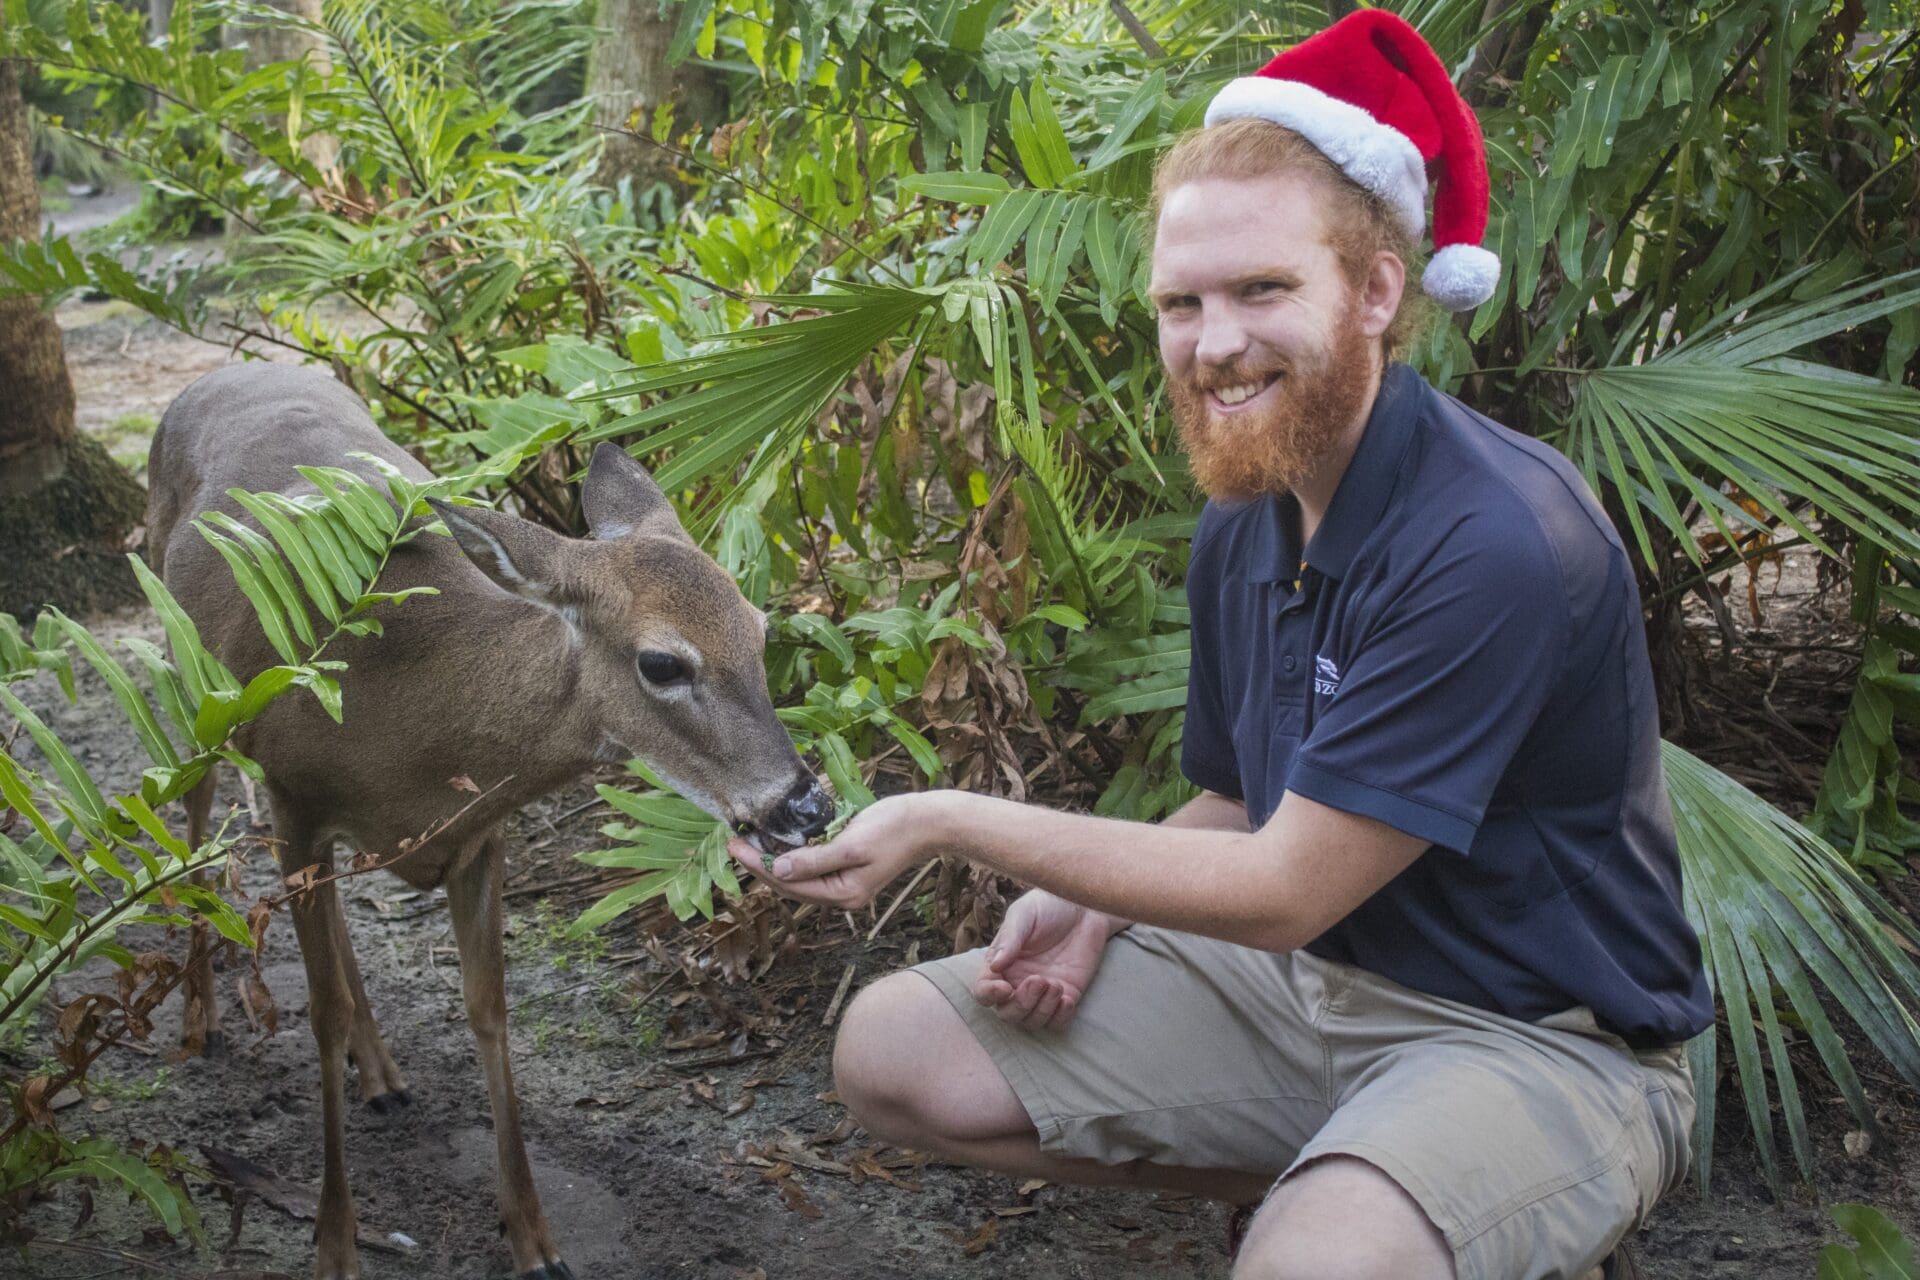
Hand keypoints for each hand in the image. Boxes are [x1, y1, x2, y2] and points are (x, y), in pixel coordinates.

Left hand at [725, 793, 941, 908]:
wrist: (927, 822)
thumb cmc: (894, 829)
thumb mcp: (852, 844)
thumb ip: (814, 860)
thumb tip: (777, 870)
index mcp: (843, 895)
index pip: (789, 885)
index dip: (758, 866)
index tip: (735, 847)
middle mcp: (842, 897)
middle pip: (790, 886)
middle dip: (760, 866)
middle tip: (732, 843)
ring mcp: (845, 886)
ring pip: (799, 879)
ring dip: (773, 863)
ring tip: (747, 845)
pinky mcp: (848, 871)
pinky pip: (811, 870)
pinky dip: (791, 859)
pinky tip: (777, 845)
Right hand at [971, 889, 1115, 1031]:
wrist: (1085, 905)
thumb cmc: (1049, 906)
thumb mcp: (1025, 914)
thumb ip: (1010, 939)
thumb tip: (994, 967)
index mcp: (1000, 964)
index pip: (983, 991)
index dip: (989, 995)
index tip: (1005, 988)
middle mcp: (1018, 982)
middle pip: (1007, 1014)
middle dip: (1021, 1004)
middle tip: (1038, 981)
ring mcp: (1042, 993)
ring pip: (1032, 1022)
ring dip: (1042, 1010)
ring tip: (1055, 984)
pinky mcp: (1067, 996)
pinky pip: (1057, 1023)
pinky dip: (1060, 1018)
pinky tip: (1067, 999)